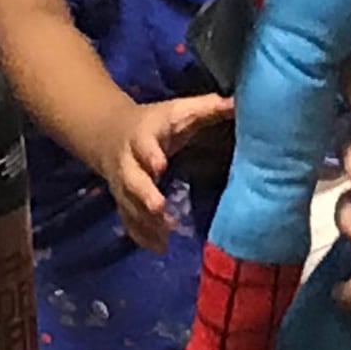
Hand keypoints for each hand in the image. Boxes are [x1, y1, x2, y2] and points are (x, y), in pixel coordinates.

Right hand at [96, 92, 235, 252]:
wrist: (111, 133)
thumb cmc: (156, 123)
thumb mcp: (178, 111)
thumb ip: (206, 108)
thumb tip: (239, 102)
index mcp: (143, 136)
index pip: (144, 144)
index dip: (150, 154)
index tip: (160, 165)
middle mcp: (128, 162)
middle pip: (132, 180)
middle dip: (144, 195)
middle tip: (159, 209)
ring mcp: (123, 185)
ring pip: (129, 204)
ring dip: (146, 221)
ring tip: (165, 237)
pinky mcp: (123, 201)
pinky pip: (128, 220)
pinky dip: (141, 235)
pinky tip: (158, 248)